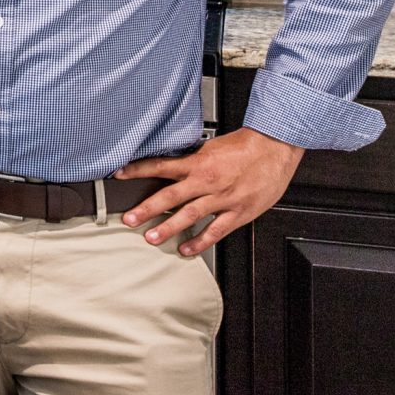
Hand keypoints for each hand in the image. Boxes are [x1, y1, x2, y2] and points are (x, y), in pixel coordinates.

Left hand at [113, 127, 301, 254]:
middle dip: (147, 209)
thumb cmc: (245, 146)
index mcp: (198, 162)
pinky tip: (187, 249)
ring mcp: (222, 199)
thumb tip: (171, 162)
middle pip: (170, 196)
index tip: (118, 174)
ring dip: (169, 228)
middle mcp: (206, 181)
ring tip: (152, 238)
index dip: (138, 170)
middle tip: (129, 219)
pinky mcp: (238, 212)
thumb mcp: (211, 145)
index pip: (161, 165)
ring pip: (190, 216)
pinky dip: (200, 242)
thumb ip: (192, 158)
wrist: (275, 148)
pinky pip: (216, 231)